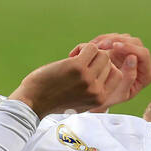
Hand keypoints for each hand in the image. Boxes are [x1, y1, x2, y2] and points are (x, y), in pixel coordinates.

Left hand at [10, 44, 136, 115]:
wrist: (33, 101)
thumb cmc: (54, 100)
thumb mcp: (81, 103)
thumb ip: (95, 91)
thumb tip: (109, 70)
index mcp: (100, 99)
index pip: (117, 75)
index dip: (106, 67)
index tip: (92, 67)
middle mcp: (96, 90)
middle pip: (108, 62)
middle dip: (95, 59)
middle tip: (80, 63)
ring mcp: (87, 78)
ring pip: (101, 53)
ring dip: (89, 52)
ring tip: (75, 59)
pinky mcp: (76, 67)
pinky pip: (90, 47)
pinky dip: (82, 47)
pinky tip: (70, 55)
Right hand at [68, 33, 150, 104]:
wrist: (98, 98)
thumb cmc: (110, 98)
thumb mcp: (119, 93)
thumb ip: (128, 77)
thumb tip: (133, 57)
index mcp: (145, 74)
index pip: (143, 54)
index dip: (130, 47)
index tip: (114, 46)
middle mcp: (141, 62)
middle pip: (135, 42)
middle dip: (118, 40)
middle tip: (102, 44)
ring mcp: (131, 54)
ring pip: (125, 38)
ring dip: (109, 39)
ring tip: (95, 46)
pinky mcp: (120, 50)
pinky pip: (114, 38)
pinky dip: (103, 39)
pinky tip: (93, 45)